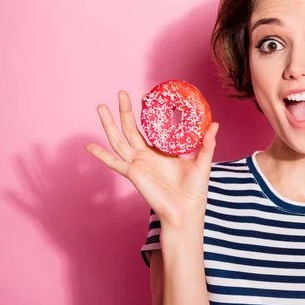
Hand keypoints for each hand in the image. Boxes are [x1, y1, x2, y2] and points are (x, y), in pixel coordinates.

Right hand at [85, 90, 218, 228]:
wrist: (187, 211)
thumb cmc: (195, 190)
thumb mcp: (203, 162)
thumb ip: (207, 144)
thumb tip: (215, 124)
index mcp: (161, 151)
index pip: (150, 127)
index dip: (146, 112)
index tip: (145, 96)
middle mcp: (146, 156)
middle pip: (131, 128)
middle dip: (124, 111)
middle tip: (121, 93)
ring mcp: (138, 164)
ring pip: (119, 140)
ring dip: (109, 124)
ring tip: (101, 107)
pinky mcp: (133, 174)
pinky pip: (114, 163)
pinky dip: (101, 155)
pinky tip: (89, 146)